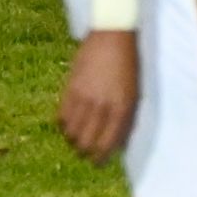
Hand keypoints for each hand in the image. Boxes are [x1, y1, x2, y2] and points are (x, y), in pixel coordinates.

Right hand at [56, 31, 139, 165]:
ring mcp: (85, 97)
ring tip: (75, 139)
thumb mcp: (134, 92)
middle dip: (85, 151)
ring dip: (73, 139)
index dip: (101, 156)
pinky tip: (67, 124)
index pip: (108, 143)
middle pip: (87, 141)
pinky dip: (64, 124)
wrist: (112, 34)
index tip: (98, 162)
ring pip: (72, 131)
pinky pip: (62, 115)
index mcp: (122, 107)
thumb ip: (126, 117)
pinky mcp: (71, 87)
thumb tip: (118, 142)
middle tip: (85, 152)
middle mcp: (102, 105)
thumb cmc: (128, 63)